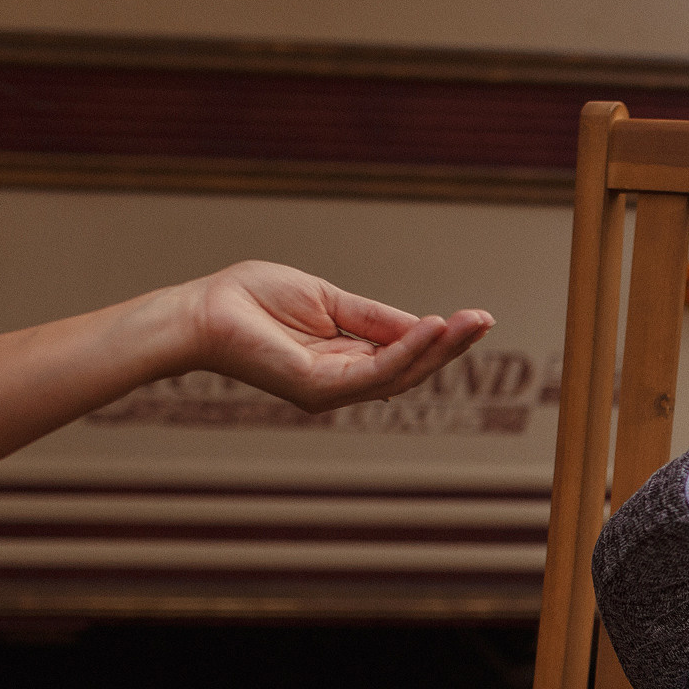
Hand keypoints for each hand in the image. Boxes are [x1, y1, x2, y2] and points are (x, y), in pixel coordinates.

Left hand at [181, 260, 493, 413]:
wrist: (203, 311)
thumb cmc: (252, 300)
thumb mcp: (327, 300)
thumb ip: (373, 316)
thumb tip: (424, 322)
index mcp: (344, 360)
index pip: (403, 353)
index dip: (440, 337)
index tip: (474, 319)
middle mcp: (342, 382)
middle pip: (410, 369)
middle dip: (451, 346)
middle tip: (486, 321)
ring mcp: (330, 389)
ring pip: (399, 375)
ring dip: (438, 349)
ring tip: (469, 324)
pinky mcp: (318, 388)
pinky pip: (374, 372)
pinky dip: (406, 351)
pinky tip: (431, 328)